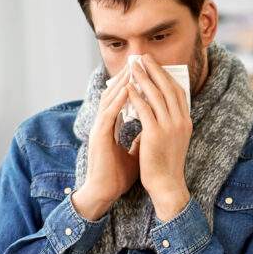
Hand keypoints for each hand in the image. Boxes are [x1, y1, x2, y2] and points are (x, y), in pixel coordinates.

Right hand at [71, 71, 138, 219]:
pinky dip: (117, 100)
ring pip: (109, 99)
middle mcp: (104, 124)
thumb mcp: (135, 153)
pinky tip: (126, 90)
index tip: (146, 73)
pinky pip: (108, 114)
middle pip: (114, 94)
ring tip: (132, 68)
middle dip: (126, 77)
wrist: (104, 192)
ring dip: (120, 82)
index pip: (122, 100)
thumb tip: (153, 132)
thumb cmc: (117, 175)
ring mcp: (99, 129)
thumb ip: (141, 140)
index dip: (132, 86)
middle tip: (138, 61)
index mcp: (112, 127)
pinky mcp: (99, 137)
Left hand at [127, 55, 192, 220]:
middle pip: (168, 88)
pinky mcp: (155, 134)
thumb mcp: (171, 140)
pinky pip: (144, 109)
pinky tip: (128, 87)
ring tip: (133, 66)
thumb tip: (154, 111)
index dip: (167, 76)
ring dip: (144, 78)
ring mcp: (169, 127)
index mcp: (185, 122)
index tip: (156, 65)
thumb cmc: (166, 165)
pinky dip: (136, 96)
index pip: (178, 92)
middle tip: (144, 57)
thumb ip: (165, 124)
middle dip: (155, 70)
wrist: (167, 184)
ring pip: (156, 95)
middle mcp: (180, 121)